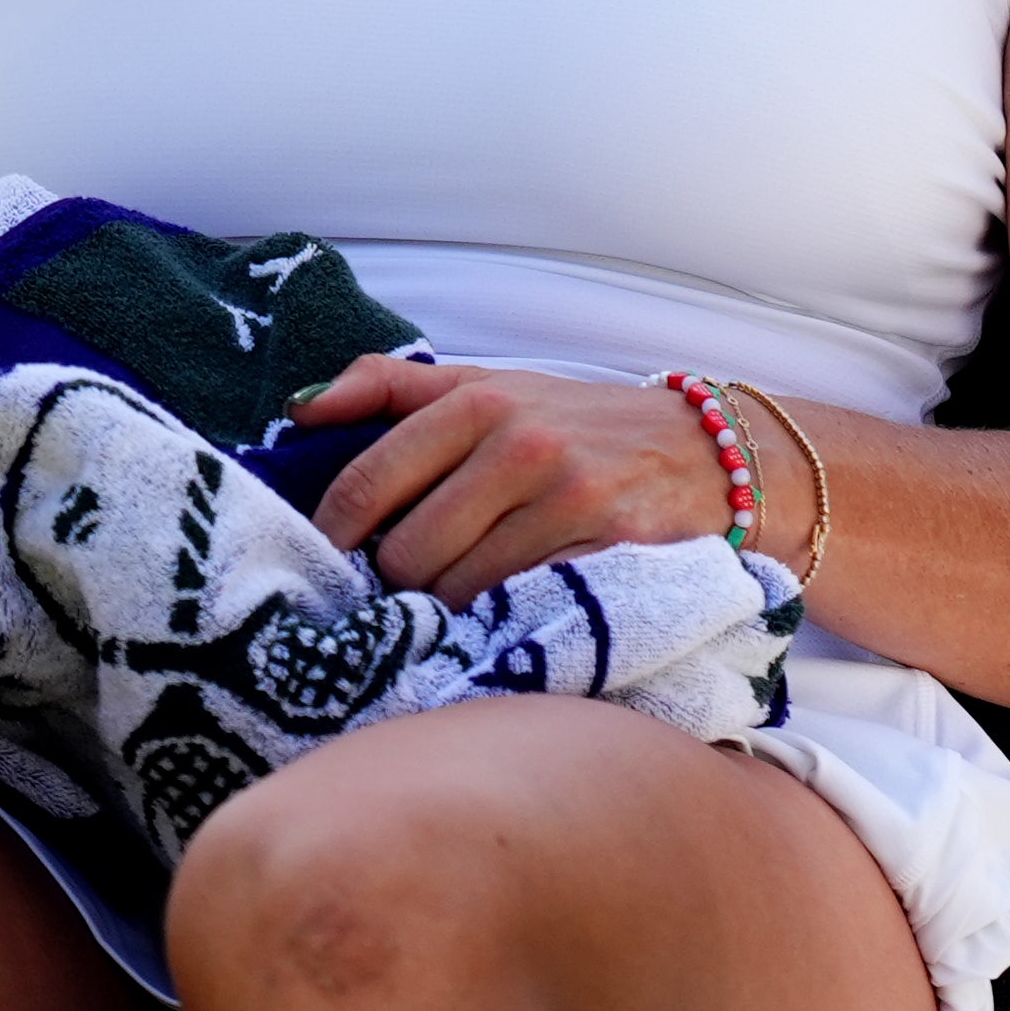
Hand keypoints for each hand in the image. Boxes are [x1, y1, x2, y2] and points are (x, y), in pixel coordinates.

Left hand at [295, 354, 763, 608]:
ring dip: (447, 611)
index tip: (329, 563)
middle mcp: (521, 445)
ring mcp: (567, 500)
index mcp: (480, 402)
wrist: (712, 453)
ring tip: (461, 602)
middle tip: (410, 589)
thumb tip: (297, 407)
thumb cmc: (582, 424)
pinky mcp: (609, 552)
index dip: (335, 536)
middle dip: (398, 582)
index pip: (370, 481)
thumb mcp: (492, 387)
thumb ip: (391, 389)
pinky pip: (519, 611)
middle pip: (407, 552)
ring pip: (457, 592)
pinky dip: (501, 624)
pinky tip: (505, 616)